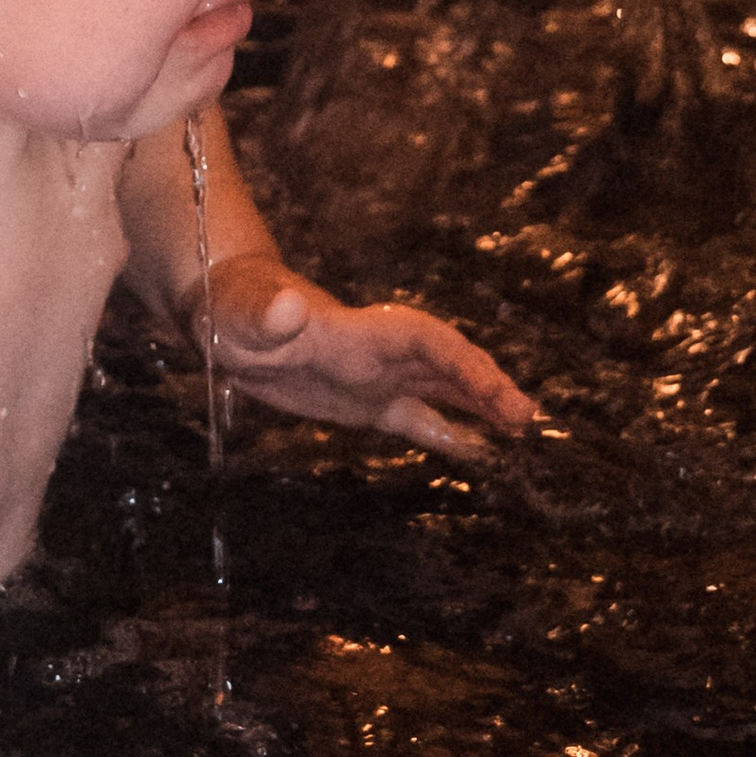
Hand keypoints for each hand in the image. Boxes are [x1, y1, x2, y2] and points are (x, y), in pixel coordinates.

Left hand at [200, 253, 534, 462]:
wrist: (226, 314)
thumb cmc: (232, 305)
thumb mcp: (241, 312)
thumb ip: (267, 313)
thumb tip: (288, 308)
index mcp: (360, 331)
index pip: (424, 340)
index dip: (460, 361)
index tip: (493, 387)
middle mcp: (379, 353)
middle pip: (446, 365)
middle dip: (487, 387)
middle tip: (528, 420)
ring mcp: (374, 377)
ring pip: (439, 390)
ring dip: (479, 407)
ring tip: (522, 431)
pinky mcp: (361, 402)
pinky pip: (411, 417)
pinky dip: (444, 432)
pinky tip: (477, 451)